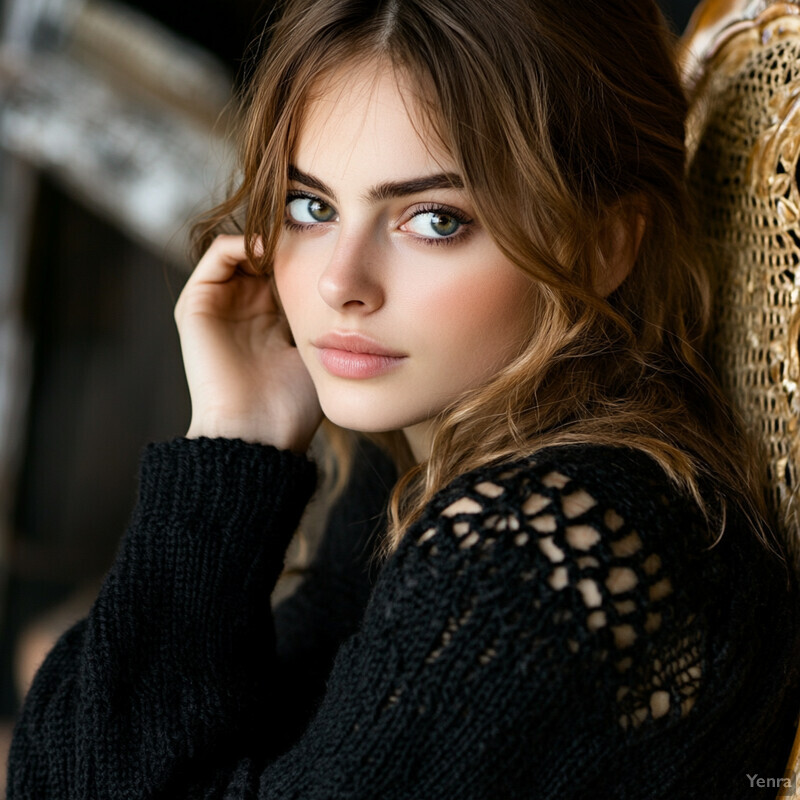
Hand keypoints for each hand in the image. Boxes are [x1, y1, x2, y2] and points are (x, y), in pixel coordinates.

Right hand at [175, 235, 321, 451]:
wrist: (256, 433)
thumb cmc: (292, 406)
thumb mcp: (319, 354)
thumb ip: (327, 320)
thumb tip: (350, 288)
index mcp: (271, 322)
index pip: (290, 272)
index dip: (311, 254)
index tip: (338, 243)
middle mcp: (244, 310)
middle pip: (267, 256)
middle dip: (292, 239)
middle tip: (318, 227)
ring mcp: (219, 306)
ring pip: (244, 250)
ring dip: (269, 238)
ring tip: (295, 236)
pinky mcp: (196, 304)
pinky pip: (219, 253)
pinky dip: (244, 242)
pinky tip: (271, 249)